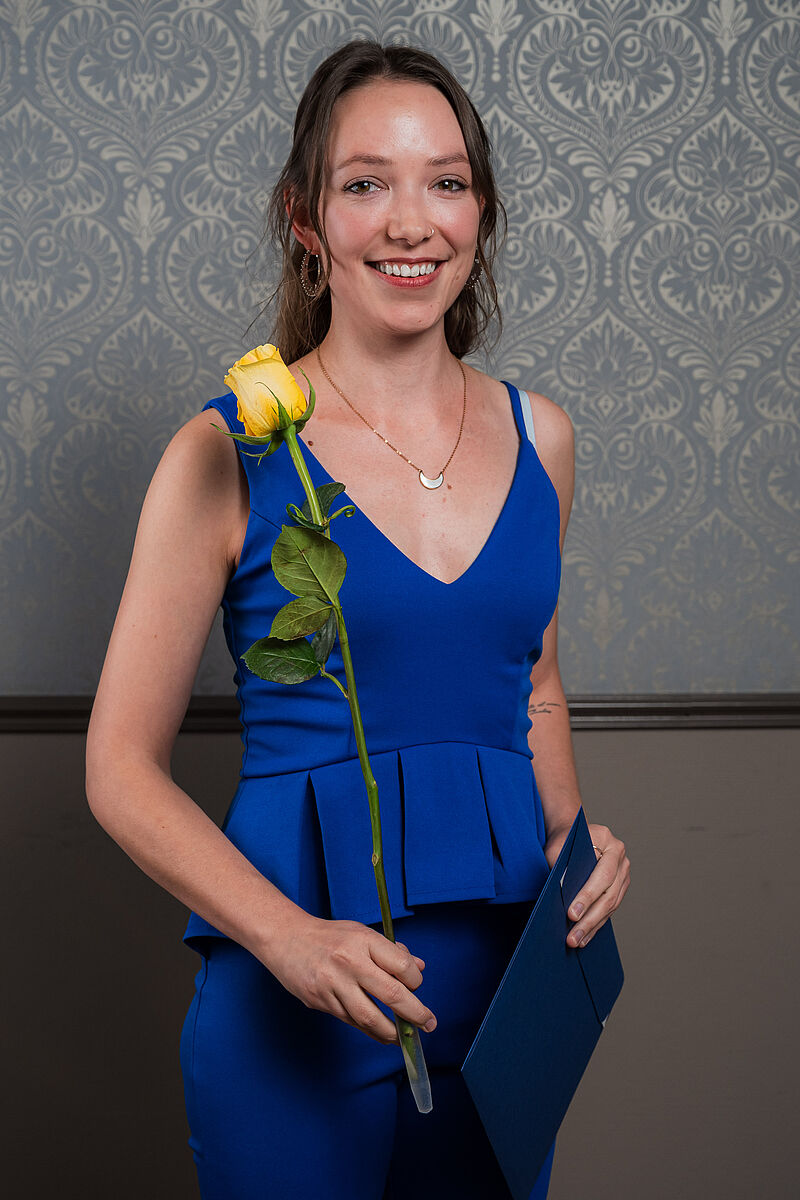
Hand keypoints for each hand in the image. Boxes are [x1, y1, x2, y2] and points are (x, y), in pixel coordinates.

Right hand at [265, 914, 437, 1043]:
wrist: (286, 938)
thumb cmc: (329, 936)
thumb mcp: (362, 933)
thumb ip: (391, 952)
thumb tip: (419, 969)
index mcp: (363, 941)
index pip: (401, 966)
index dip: (416, 981)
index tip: (417, 987)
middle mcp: (349, 962)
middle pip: (391, 995)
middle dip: (415, 1014)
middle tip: (429, 1024)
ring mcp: (332, 984)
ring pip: (370, 1017)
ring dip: (392, 1032)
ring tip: (405, 1038)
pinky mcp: (320, 1001)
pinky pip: (350, 1021)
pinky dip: (369, 1030)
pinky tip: (380, 1033)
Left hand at [544, 821, 629, 948]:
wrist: (570, 836)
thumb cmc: (561, 842)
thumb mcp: (556, 848)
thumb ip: (559, 867)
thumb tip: (559, 895)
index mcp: (606, 839)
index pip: (601, 874)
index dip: (587, 896)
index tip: (571, 914)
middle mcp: (620, 856)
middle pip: (608, 893)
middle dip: (589, 918)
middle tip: (572, 937)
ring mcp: (623, 872)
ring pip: (611, 905)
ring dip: (592, 926)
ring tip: (576, 941)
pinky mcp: (620, 886)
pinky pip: (610, 908)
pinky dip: (596, 924)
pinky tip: (585, 937)